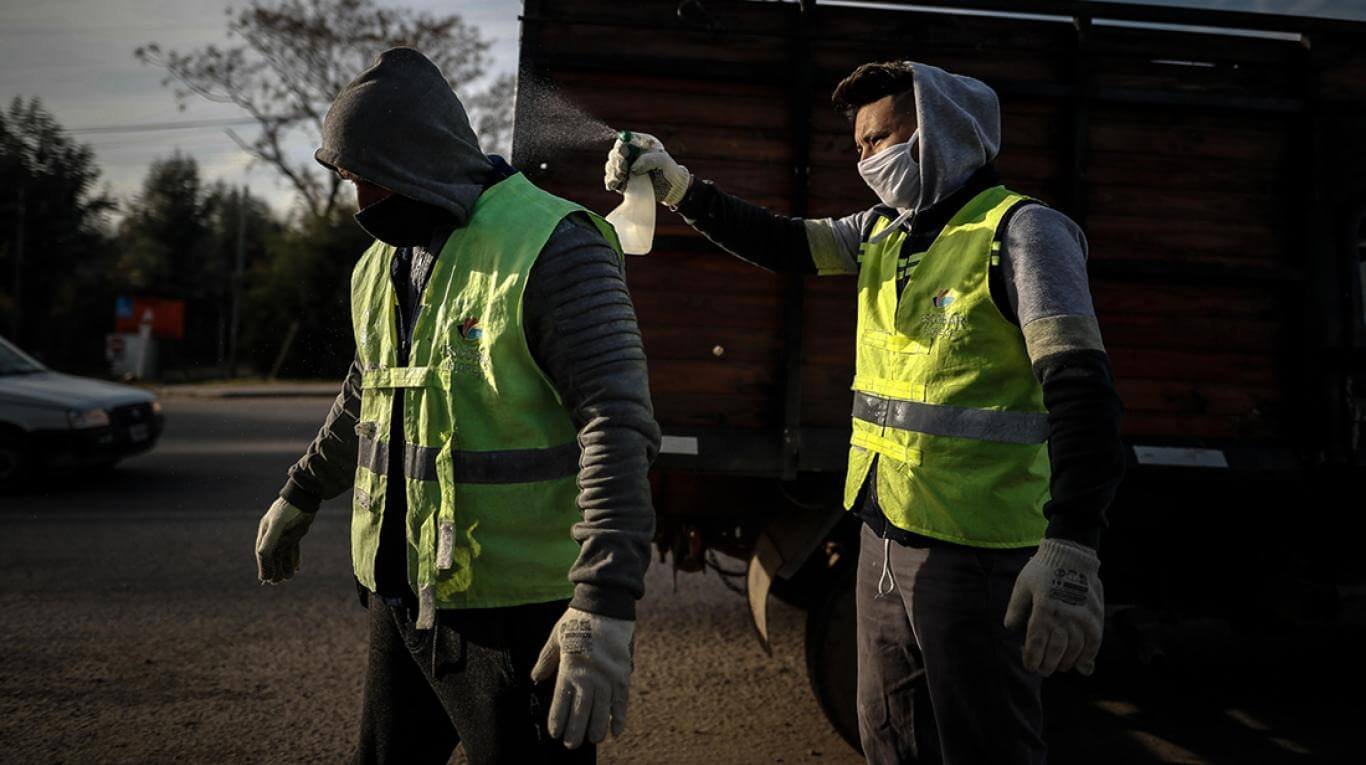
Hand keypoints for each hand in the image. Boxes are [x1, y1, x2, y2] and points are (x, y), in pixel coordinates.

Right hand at [255, 498, 314, 583]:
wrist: (306, 496)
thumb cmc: (289, 509)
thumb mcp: (278, 524)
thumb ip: (269, 540)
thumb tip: (262, 557)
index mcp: (265, 531)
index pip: (263, 552)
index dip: (264, 566)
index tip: (266, 579)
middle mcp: (274, 534)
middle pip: (273, 555)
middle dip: (275, 568)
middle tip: (278, 581)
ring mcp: (285, 534)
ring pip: (283, 554)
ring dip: (285, 565)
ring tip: (289, 576)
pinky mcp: (296, 533)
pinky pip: (293, 549)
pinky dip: (294, 558)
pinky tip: (296, 567)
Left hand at [530, 606, 634, 748]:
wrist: (605, 604)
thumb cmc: (577, 620)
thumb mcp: (555, 637)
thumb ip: (545, 660)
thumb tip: (535, 679)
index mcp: (569, 668)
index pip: (561, 702)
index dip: (558, 720)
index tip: (555, 734)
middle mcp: (589, 676)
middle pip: (582, 711)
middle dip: (576, 731)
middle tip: (571, 744)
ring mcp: (607, 676)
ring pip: (602, 710)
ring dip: (597, 728)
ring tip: (592, 740)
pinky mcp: (622, 673)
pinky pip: (621, 700)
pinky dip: (619, 717)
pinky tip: (615, 731)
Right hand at [603, 131, 691, 206]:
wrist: (673, 189)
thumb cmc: (671, 171)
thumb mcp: (663, 162)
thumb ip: (648, 160)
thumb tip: (632, 168)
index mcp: (640, 144)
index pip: (624, 141)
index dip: (620, 148)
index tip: (623, 156)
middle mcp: (631, 154)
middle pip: (615, 154)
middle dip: (616, 162)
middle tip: (622, 171)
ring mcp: (627, 167)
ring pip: (611, 166)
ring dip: (612, 172)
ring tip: (621, 179)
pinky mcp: (624, 180)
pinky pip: (612, 179)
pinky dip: (611, 181)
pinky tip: (614, 185)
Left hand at [1004, 538, 1103, 675]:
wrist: (1071, 555)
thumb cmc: (1042, 569)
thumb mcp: (1022, 585)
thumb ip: (1016, 608)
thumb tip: (1010, 628)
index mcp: (1043, 610)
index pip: (1036, 642)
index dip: (1032, 658)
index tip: (1029, 666)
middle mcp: (1063, 617)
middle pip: (1055, 650)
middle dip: (1047, 664)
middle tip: (1042, 671)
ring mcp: (1081, 618)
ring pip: (1074, 649)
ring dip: (1066, 662)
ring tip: (1059, 667)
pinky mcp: (1095, 616)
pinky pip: (1094, 642)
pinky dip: (1088, 655)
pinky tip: (1081, 663)